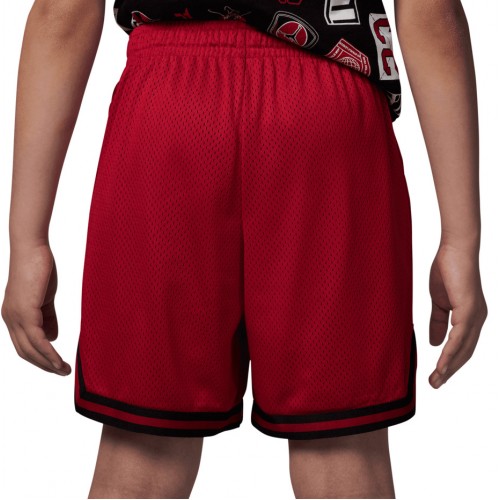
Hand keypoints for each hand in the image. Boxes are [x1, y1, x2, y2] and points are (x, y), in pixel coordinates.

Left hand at [1, 243, 70, 374]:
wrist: (31, 248)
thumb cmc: (38, 267)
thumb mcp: (45, 297)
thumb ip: (47, 317)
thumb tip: (52, 337)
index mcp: (14, 315)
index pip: (25, 344)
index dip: (40, 357)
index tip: (56, 365)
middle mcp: (11, 319)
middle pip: (25, 352)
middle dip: (44, 365)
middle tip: (62, 372)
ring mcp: (16, 316)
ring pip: (30, 349)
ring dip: (48, 363)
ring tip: (64, 370)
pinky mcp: (25, 312)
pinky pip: (37, 339)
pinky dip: (49, 352)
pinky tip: (59, 360)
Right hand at [428, 243, 486, 388]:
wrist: (455, 249)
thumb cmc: (447, 270)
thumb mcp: (439, 302)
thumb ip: (438, 322)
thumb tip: (435, 344)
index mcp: (470, 317)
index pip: (462, 346)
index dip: (450, 362)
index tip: (437, 375)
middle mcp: (477, 319)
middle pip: (465, 353)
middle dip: (450, 371)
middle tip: (435, 384)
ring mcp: (475, 315)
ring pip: (463, 349)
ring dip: (449, 367)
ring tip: (436, 380)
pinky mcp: (469, 309)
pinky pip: (459, 336)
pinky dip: (451, 352)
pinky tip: (441, 363)